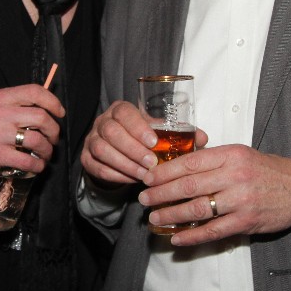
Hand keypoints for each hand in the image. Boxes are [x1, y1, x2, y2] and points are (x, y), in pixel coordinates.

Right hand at [0, 84, 63, 177]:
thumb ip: (15, 103)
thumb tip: (47, 105)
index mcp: (0, 97)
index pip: (34, 91)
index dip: (53, 101)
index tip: (60, 113)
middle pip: (41, 117)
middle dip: (54, 130)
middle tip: (53, 138)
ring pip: (37, 140)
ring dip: (48, 150)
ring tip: (46, 154)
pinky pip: (26, 161)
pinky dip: (38, 165)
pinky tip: (37, 165)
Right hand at [81, 100, 209, 186]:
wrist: (121, 153)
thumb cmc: (143, 139)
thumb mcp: (158, 132)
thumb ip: (179, 133)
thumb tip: (203, 137)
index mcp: (121, 110)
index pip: (124, 112)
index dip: (137, 127)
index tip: (153, 142)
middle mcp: (103, 121)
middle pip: (110, 131)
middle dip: (132, 149)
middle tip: (151, 163)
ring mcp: (92, 139)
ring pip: (101, 149)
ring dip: (125, 163)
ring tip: (144, 175)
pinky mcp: (86, 158)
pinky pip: (97, 167)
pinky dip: (116, 175)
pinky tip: (132, 179)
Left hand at [138, 145, 290, 245]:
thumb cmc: (268, 171)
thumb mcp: (241, 155)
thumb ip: (213, 160)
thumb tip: (177, 166)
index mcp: (231, 154)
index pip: (189, 162)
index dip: (164, 171)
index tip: (147, 177)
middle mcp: (235, 175)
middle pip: (189, 186)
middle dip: (161, 194)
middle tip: (143, 199)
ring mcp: (241, 200)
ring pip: (197, 209)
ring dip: (171, 215)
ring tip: (155, 218)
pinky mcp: (246, 222)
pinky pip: (213, 231)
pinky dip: (192, 235)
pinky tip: (177, 238)